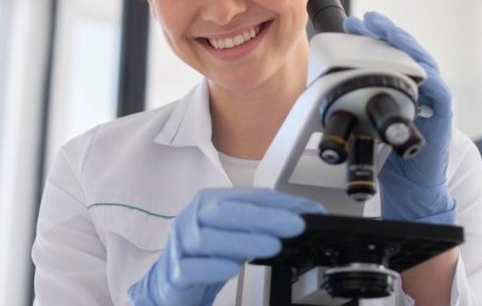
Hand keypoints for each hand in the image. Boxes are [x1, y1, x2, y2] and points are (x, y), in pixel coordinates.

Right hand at [127, 188, 323, 304]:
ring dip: (243, 241)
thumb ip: (263, 224)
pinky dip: (212, 267)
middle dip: (264, 217)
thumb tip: (303, 216)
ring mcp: (179, 245)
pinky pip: (190, 267)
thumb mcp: (238, 235)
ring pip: (208, 238)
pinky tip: (232, 269)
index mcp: (209, 202)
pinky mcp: (173, 272)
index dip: (280, 203)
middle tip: (295, 226)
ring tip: (273, 246)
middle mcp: (192, 218)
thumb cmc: (209, 255)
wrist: (172, 284)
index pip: (248, 197)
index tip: (309, 211)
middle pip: (226, 212)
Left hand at [344, 12, 455, 224]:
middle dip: (385, 32)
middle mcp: (419, 92)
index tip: (353, 23)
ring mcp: (433, 103)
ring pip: (423, 64)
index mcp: (401, 90)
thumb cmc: (389, 160)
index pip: (390, 55)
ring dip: (404, 45)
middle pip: (406, 52)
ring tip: (385, 30)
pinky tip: (413, 65)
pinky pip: (439, 92)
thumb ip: (356, 105)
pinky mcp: (442, 120)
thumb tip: (323, 88)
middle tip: (365, 20)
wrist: (411, 194)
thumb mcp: (366, 125)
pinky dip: (427, 76)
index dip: (373, 36)